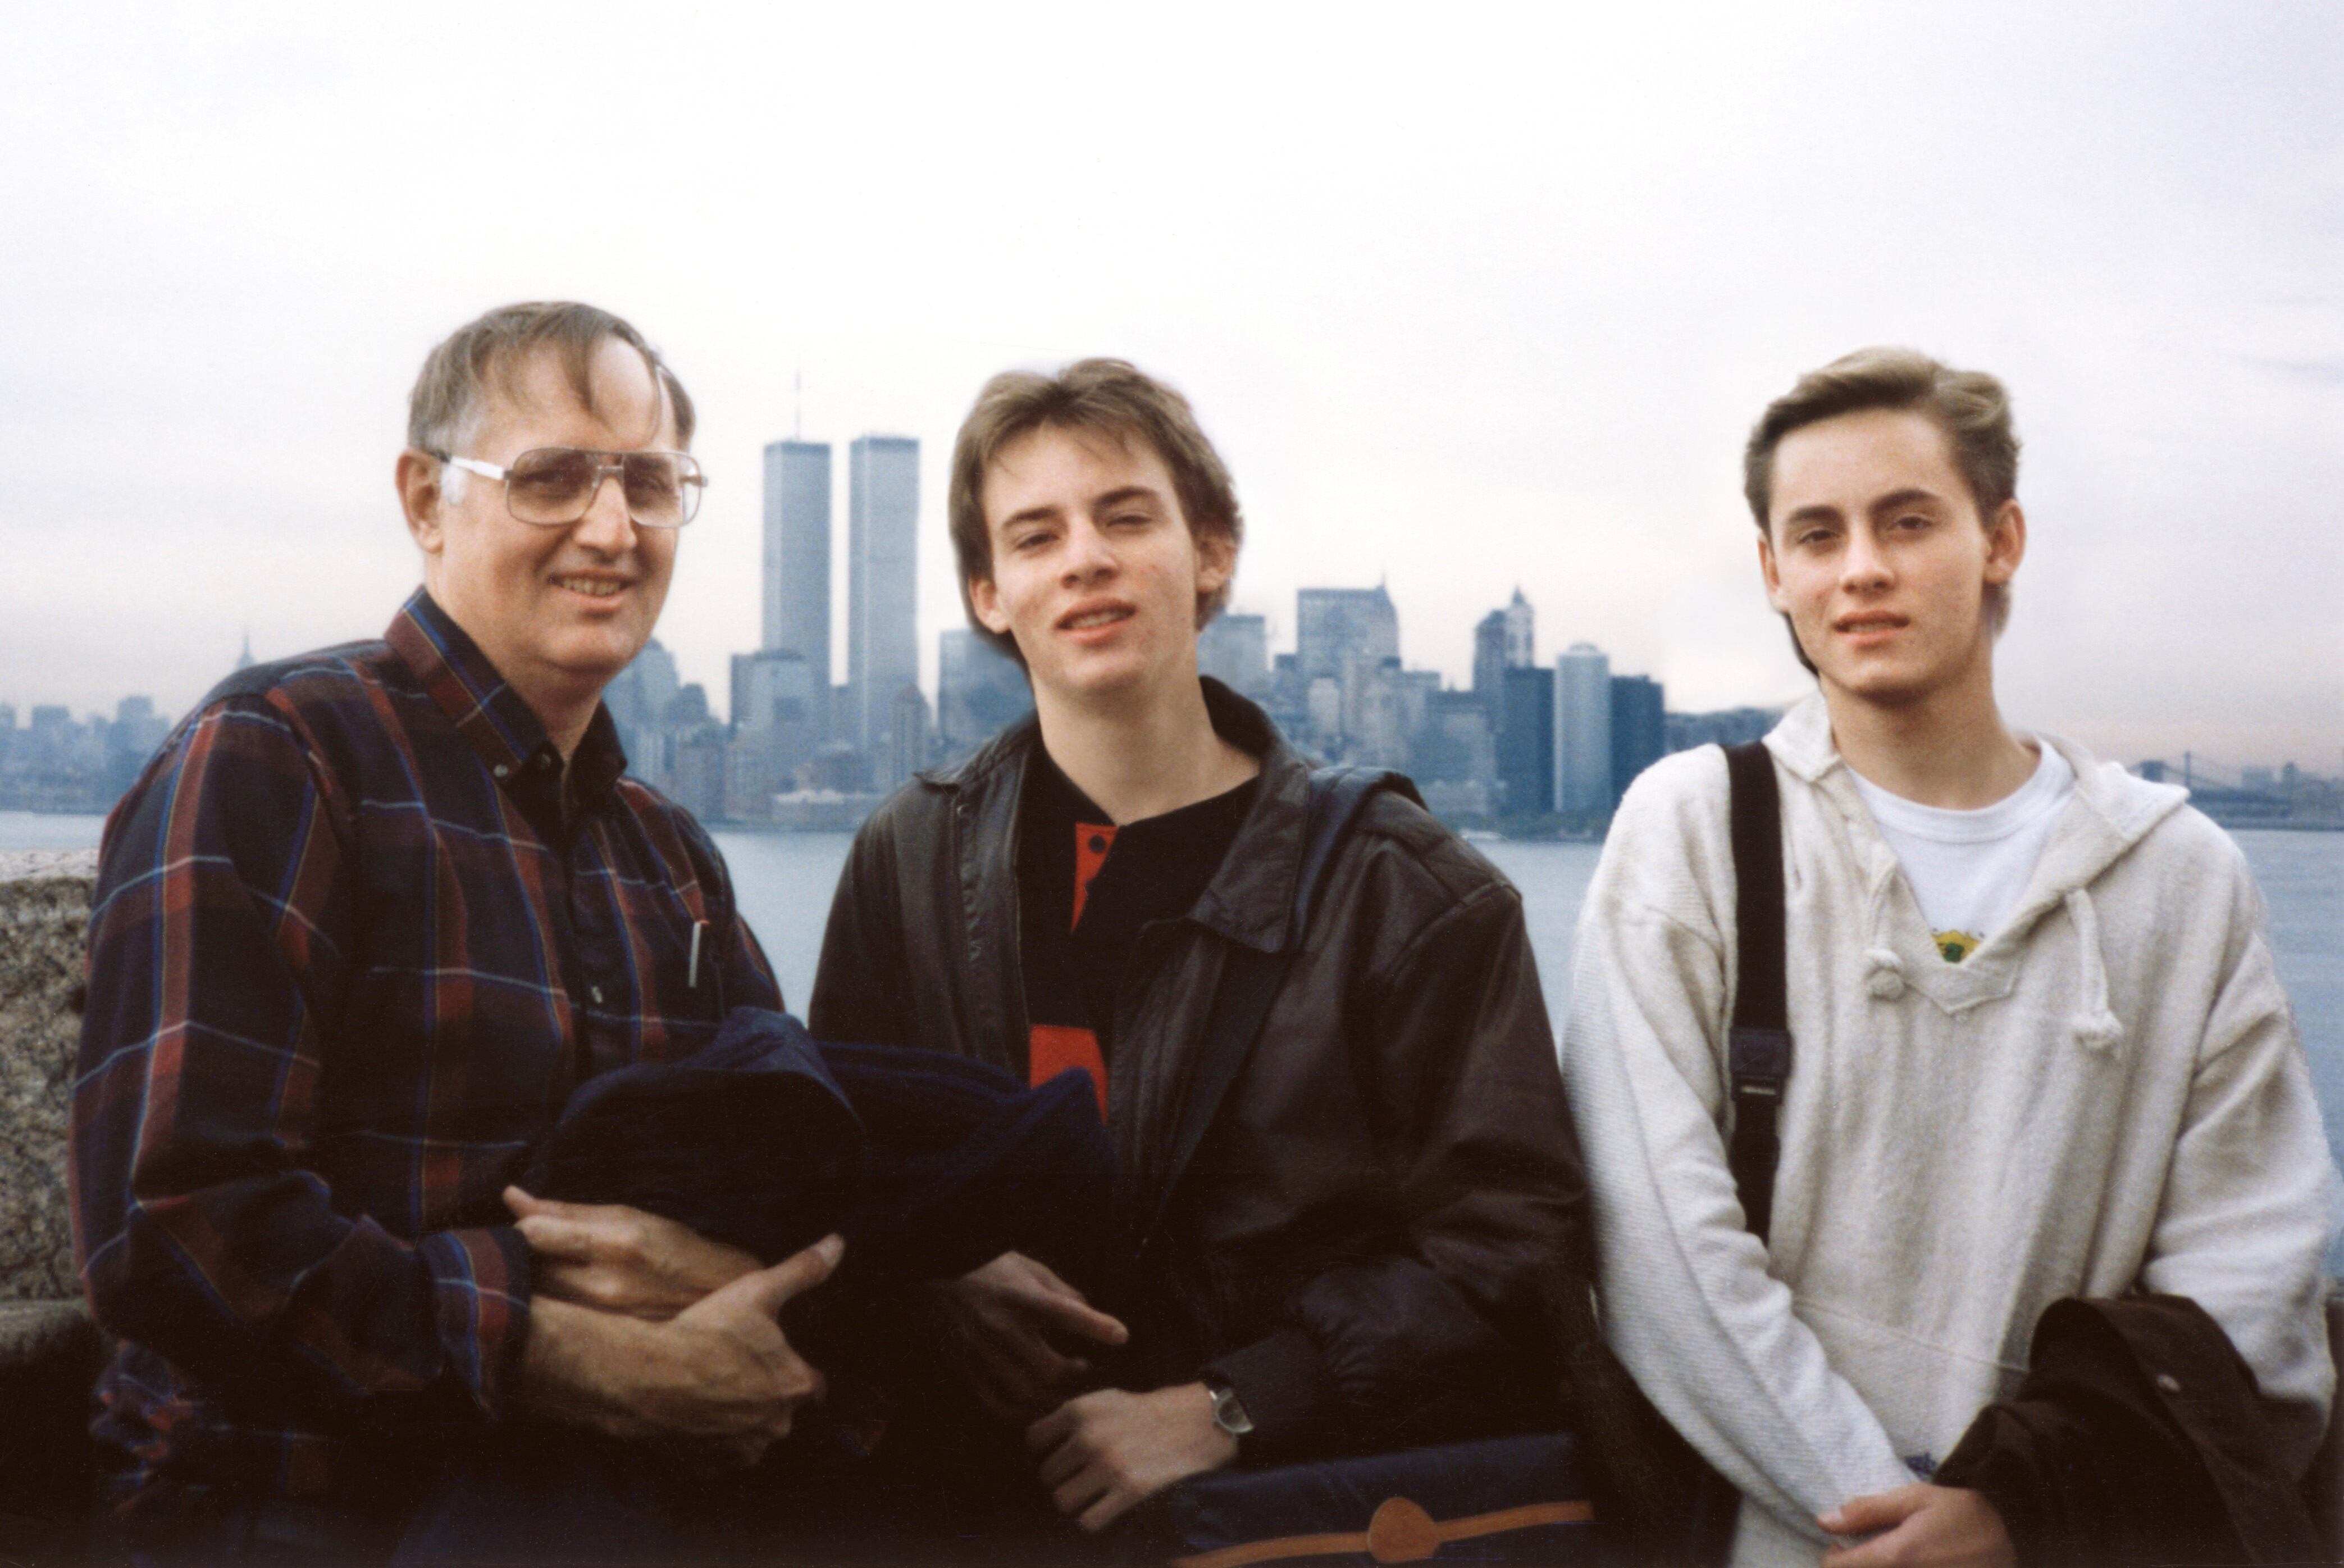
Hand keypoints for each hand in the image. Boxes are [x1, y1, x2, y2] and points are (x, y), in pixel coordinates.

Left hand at [506, 1186, 758, 1320]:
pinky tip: (567, 1308)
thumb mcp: (628, 1217)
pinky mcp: (600, 1347)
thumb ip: (566, 1211)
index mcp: (614, 1242)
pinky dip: (551, 1313)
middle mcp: (605, 1286)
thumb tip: (511, 1196)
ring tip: (557, 1281)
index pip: (532, 1234)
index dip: (520, 1228)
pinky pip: (554, 1326)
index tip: (527, 1229)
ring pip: (536, 1302)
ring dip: (534, 1288)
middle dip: (523, 1259)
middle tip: (539, 1255)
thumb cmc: (676, 1249)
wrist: (721, 1300)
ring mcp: (602, 1322)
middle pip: (527, 1270)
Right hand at [521, 1232, 842, 1467]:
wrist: (645, 1373)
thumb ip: (803, 1270)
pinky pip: (721, 1454)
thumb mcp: (757, 1290)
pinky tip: (696, 1411)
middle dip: (766, 1393)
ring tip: (714, 1388)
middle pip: (781, 1409)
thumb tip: (837, 1245)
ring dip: (740, 1417)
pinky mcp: (709, 1466)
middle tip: (737, 1368)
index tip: (774, 1357)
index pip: (813, 1383)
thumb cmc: (705, 1330)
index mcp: (796, 1386)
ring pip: (752, 1434)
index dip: (795, 1368)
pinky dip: (713, 1438)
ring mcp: (742, 1450)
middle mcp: (776, 1426)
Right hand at [933, 1250, 1128, 1422]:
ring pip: (1024, 1391)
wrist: (934, 1270)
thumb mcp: (1028, 1266)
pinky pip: (996, 1403)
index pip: (1066, 1312)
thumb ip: (1059, 1289)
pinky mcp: (966, 1366)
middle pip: (1046, 1367)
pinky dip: (1019, 1412)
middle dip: (1072, 1374)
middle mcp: (1002, 1326)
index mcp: (1021, 1296)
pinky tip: (1033, 1406)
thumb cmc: (988, 1265)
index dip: (1096, 1325)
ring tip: (1064, 1391)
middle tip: (1084, 1368)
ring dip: (1050, 1397)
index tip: (1122, 1335)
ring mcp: (981, 1350)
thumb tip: (1087, 1307)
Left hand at [1027, 1384, 1236, 1531]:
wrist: (1194, 1422)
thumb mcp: (1105, 1398)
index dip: (1044, 1451)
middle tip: (1081, 1476)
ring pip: (1062, 1501)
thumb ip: (1072, 1417)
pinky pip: (1088, 1521)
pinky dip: (1093, 1518)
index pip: (1034, 1440)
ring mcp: (1108, 1465)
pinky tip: (1105, 1507)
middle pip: (1047, 1475)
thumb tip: (1038, 1443)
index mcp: (1079, 1410)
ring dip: (1074, 1501)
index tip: (1061, 1456)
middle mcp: (1089, 1437)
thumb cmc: (1146, 1412)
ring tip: (1090, 1494)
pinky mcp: (1129, 1490)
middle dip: (1062, 1478)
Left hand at [1819, 1484, 2014, 1567]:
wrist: (2015, 1538)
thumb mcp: (1915, 1499)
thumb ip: (1867, 1511)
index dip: (1835, 1557)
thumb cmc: (1963, 1514)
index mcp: (1897, 1557)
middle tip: (1868, 1554)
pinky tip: (1911, 1566)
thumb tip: (1824, 1521)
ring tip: (1891, 1559)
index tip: (1846, 1546)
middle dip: (1856, 1567)